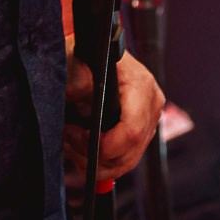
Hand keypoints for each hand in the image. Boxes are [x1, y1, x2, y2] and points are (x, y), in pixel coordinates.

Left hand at [64, 49, 164, 188]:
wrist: (88, 56)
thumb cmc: (83, 57)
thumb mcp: (73, 60)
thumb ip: (76, 75)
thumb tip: (78, 91)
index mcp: (140, 84)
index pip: (132, 131)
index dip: (105, 146)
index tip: (80, 139)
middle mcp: (150, 103)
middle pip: (128, 153)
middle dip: (93, 155)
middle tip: (68, 137)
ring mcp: (148, 120)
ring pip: (124, 162)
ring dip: (93, 161)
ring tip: (70, 141)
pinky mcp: (141, 132)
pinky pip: (123, 161)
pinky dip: (99, 162)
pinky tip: (80, 146)